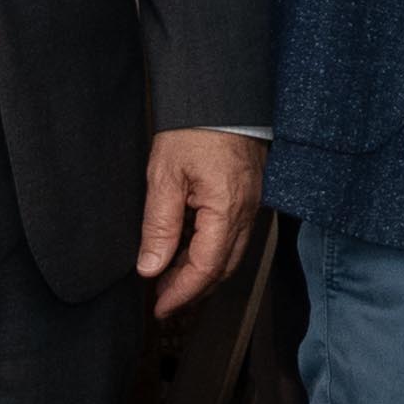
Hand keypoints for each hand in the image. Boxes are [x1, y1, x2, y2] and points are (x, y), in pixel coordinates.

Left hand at [136, 129, 264, 313]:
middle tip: (161, 299)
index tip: (160, 307)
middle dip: (192, 289)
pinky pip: (233, 235)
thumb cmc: (194, 129)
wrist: (221, 96)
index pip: (206, 268)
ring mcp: (253, 204)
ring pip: (229, 254)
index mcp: (227, 210)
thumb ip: (159, 227)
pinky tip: (187, 249)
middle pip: (222, 268)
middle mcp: (248, 212)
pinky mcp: (250, 195)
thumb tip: (150, 267)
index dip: (182, 292)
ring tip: (168, 278)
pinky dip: (210, 250)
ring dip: (201, 272)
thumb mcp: (164, 177)